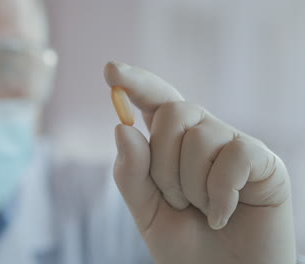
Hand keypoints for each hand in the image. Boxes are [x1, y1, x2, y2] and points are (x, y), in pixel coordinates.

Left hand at [105, 62, 295, 263]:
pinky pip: (233, 157)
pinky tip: (222, 215)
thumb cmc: (187, 245)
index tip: (111, 71)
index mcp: (173, 144)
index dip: (135, 82)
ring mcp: (233, 145)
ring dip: (190, 186)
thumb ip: (132, 173)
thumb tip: (122, 127)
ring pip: (199, 137)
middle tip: (177, 202)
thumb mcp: (147, 211)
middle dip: (162, 165)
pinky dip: (219, 195)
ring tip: (201, 211)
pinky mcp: (263, 162)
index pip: (155, 100)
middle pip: (172, 113)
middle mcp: (203, 136)